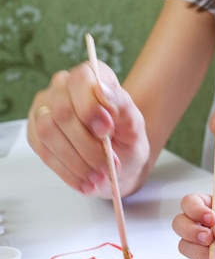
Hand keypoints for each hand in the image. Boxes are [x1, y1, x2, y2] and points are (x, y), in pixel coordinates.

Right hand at [27, 61, 148, 197]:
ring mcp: (45, 108)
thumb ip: (122, 106)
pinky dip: (67, 172)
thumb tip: (102, 89)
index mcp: (92, 76)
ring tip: (98, 177)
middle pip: (62, 111)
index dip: (90, 107)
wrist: (120, 162)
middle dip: (86, 145)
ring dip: (76, 161)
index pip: (81, 79)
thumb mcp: (135, 126)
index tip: (106, 131)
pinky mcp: (35, 133)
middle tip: (107, 166)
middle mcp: (63, 86)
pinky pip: (43, 152)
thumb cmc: (127, 139)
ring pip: (48, 131)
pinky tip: (86, 182)